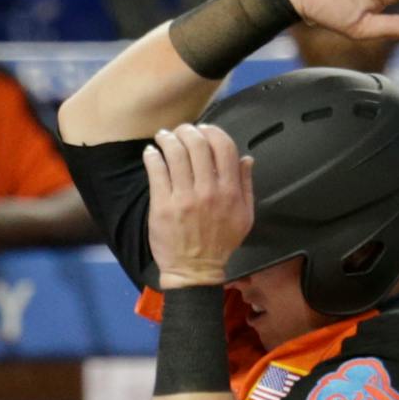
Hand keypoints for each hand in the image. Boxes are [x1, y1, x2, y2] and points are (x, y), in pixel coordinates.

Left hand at [144, 123, 253, 287]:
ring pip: (176, 154)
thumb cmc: (220, 243)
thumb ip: (246, 185)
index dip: (213, 131)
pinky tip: (151, 152)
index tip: (203, 129)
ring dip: (168, 138)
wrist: (195, 270)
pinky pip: (157, 171)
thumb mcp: (245, 216)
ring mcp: (184, 198)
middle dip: (187, 130)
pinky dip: (153, 156)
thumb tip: (246, 158)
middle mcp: (209, 192)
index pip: (224, 148)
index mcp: (230, 192)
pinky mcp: (163, 206)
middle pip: (198, 145)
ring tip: (164, 137)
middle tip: (180, 130)